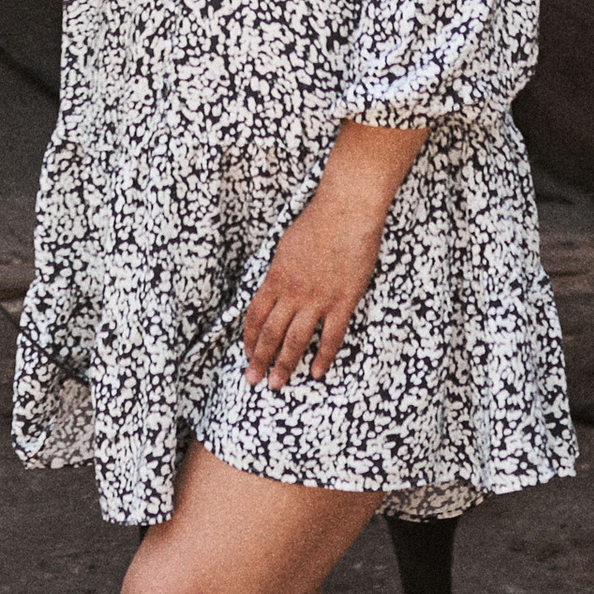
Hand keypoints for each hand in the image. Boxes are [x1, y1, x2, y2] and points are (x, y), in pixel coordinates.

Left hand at [241, 122, 425, 387]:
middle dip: (260, 359)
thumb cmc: (317, 222)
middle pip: (271, 333)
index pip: (255, 314)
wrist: (346, 210)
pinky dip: (323, 357)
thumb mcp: (286, 246)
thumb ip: (279, 273)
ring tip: (277, 384)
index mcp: (276, 276)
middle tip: (253, 380)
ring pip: (295, 340)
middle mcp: (293, 291)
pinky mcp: (343, 301)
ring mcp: (318, 298)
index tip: (247, 354)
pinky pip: (330, 337)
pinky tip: (317, 372)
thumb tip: (273, 291)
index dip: (250, 338)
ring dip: (285, 365)